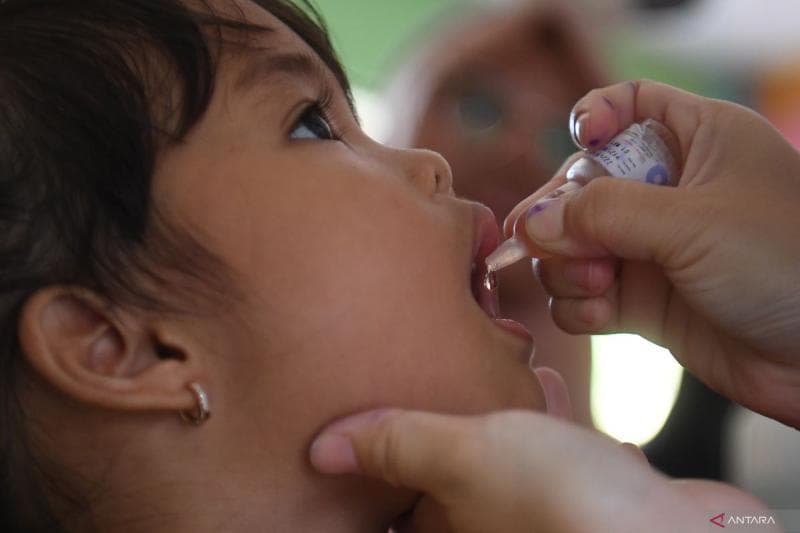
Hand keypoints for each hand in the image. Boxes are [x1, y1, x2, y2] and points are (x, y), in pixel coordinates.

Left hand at [310, 406, 768, 532]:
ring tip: (499, 376)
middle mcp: (492, 531)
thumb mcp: (466, 456)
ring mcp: (544, 519)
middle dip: (445, 427)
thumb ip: (397, 445)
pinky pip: (560, 465)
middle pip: (448, 483)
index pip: (388, 511)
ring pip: (507, 466)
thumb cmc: (569, 506)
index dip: (372, 474)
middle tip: (431, 381)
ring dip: (503, 421)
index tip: (367, 418)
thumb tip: (321, 450)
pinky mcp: (593, 504)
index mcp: (447, 531)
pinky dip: (555, 432)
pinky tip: (559, 401)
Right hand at [505, 80, 799, 427]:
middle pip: (581, 184)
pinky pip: (584, 295)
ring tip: (596, 284)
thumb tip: (532, 222)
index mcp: (698, 141)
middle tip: (544, 242)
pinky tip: (600, 314)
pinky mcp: (644, 302)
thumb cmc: (787, 265)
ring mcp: (652, 249)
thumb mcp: (694, 222)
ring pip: (572, 244)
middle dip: (559, 214)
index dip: (596, 117)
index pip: (631, 105)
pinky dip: (580, 305)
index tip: (578, 143)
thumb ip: (604, 213)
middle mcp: (669, 191)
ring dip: (566, 266)